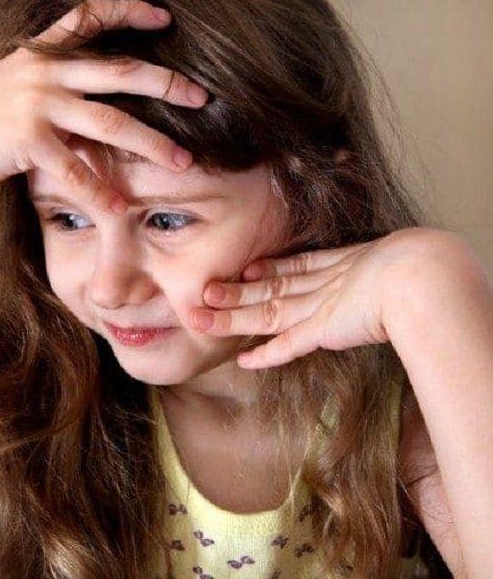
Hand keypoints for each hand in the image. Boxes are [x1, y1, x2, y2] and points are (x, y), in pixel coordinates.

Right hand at [0, 0, 208, 213]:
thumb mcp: (12, 85)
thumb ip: (54, 90)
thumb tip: (94, 113)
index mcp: (42, 54)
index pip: (90, 17)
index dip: (128, 10)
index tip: (164, 15)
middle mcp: (45, 71)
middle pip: (120, 73)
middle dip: (167, 84)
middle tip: (202, 97)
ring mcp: (37, 103)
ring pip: (110, 122)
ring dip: (151, 144)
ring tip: (182, 164)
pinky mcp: (27, 139)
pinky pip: (75, 168)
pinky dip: (100, 191)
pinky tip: (121, 208)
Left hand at [188, 227, 455, 368]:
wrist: (421, 276)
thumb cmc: (421, 267)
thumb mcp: (401, 260)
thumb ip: (390, 268)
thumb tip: (412, 259)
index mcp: (339, 265)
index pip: (294, 267)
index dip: (269, 268)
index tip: (249, 269)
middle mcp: (321, 285)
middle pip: (269, 288)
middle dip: (236, 292)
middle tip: (205, 291)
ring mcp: (318, 307)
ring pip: (265, 314)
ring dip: (233, 318)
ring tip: (201, 317)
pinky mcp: (321, 329)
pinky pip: (286, 345)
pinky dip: (265, 355)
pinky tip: (243, 361)